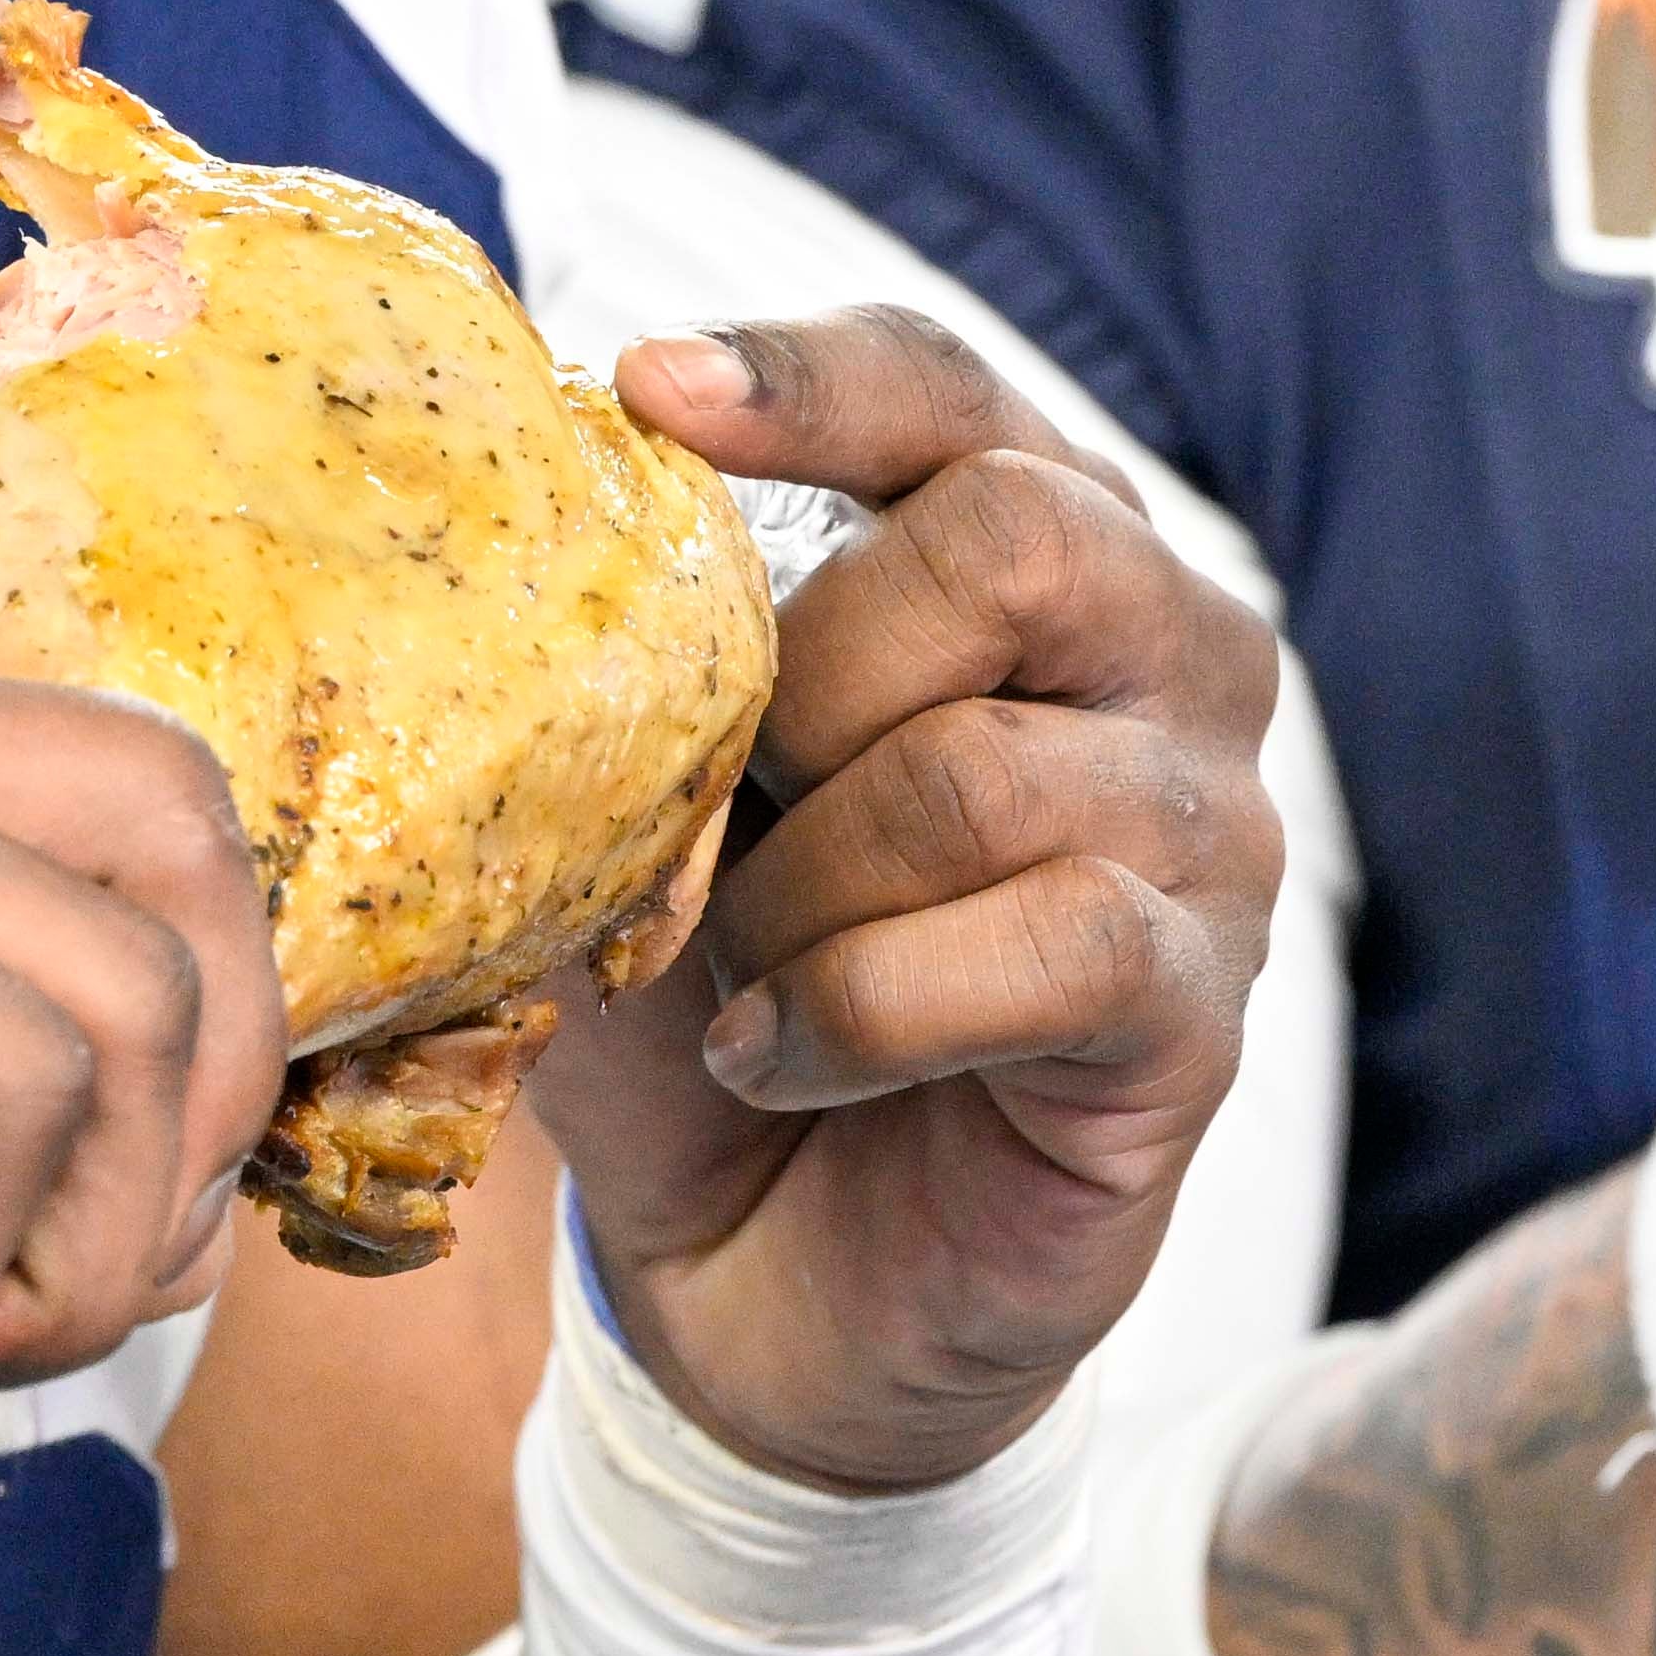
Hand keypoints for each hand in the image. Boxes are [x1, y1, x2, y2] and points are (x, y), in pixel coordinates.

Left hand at [535, 314, 1283, 1495]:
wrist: (766, 1277)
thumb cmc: (702, 995)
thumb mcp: (621, 811)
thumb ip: (591, 674)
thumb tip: (447, 544)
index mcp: (1024, 554)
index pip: (942, 390)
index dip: (805, 378)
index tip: (641, 391)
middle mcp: (1159, 656)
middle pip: (1016, 534)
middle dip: (807, 666)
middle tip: (717, 801)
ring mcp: (1208, 831)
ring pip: (986, 769)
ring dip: (799, 889)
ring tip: (733, 976)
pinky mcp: (1198, 1009)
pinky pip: (1047, 946)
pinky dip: (861, 1008)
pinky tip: (780, 1058)